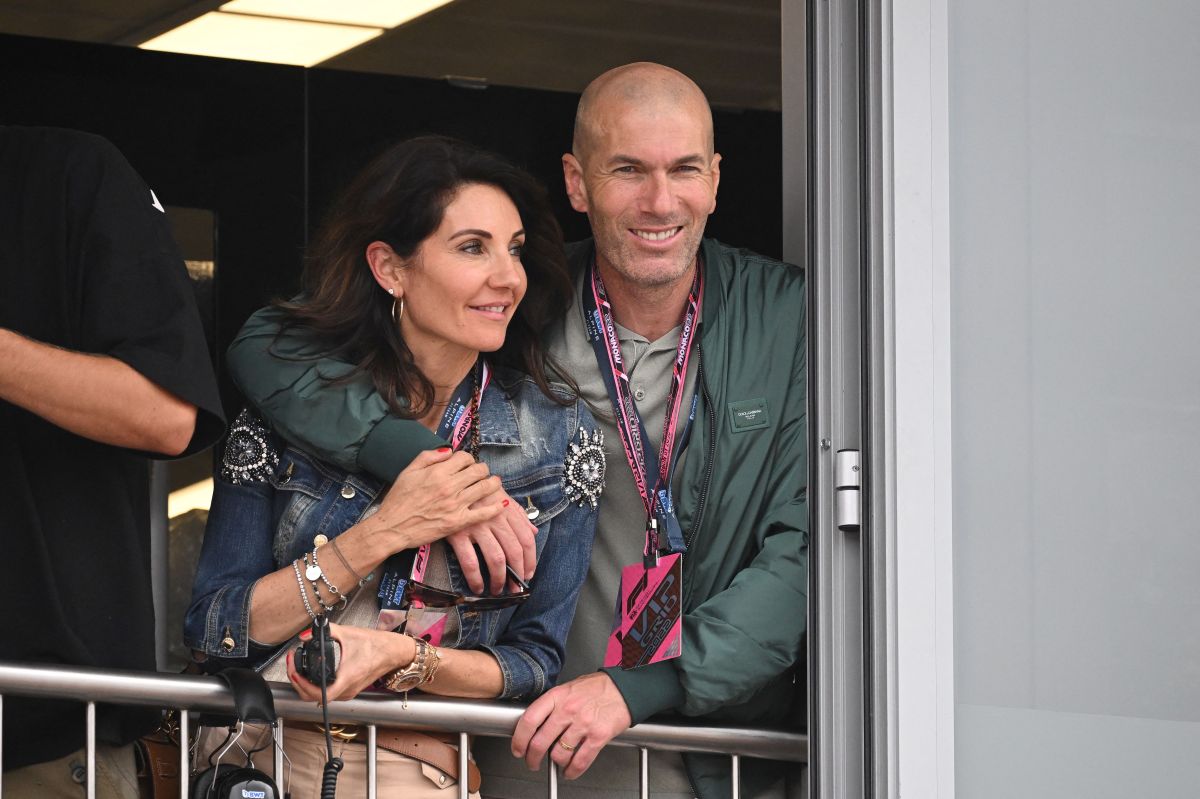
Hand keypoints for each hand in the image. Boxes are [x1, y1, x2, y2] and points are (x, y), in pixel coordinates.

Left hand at [287, 623, 413, 702]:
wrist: (392, 652)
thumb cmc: (376, 645)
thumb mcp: (348, 633)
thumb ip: (327, 631)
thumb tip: (307, 634)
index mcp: (346, 678)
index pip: (318, 693)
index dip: (302, 685)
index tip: (295, 672)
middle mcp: (347, 690)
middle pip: (313, 697)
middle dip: (298, 683)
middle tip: (292, 666)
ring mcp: (348, 693)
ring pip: (319, 697)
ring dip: (305, 685)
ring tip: (297, 668)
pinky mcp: (349, 690)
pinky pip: (327, 694)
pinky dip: (315, 686)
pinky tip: (311, 673)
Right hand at [369, 448, 504, 551]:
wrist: (392, 527)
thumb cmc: (398, 500)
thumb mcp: (408, 471)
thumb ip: (428, 457)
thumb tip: (448, 451)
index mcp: (438, 472)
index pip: (464, 458)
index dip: (468, 458)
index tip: (467, 463)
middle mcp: (450, 486)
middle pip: (478, 471)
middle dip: (483, 469)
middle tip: (482, 472)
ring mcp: (456, 505)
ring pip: (484, 488)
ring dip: (493, 483)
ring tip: (495, 482)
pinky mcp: (458, 522)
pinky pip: (483, 513)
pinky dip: (496, 507)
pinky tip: (502, 503)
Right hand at [446, 490, 538, 593]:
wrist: (447, 482)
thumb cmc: (477, 491)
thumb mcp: (500, 496)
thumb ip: (518, 514)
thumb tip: (534, 532)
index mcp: (507, 510)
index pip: (526, 539)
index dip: (530, 560)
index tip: (528, 574)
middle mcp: (495, 517)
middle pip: (514, 551)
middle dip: (517, 574)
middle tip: (515, 588)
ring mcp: (477, 525)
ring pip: (496, 559)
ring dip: (499, 580)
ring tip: (497, 590)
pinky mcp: (458, 533)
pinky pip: (470, 562)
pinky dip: (476, 579)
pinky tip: (478, 587)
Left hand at [510, 673, 632, 778]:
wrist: (624, 688)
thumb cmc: (597, 687)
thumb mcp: (568, 688)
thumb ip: (552, 705)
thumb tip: (536, 725)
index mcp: (557, 696)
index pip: (529, 720)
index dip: (519, 739)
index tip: (518, 748)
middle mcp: (568, 710)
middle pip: (540, 742)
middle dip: (532, 758)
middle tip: (532, 762)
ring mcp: (583, 724)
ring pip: (558, 754)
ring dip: (555, 764)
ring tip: (557, 762)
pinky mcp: (598, 736)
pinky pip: (580, 761)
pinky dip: (572, 771)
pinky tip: (570, 771)